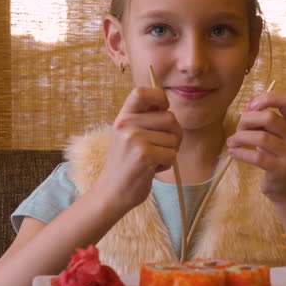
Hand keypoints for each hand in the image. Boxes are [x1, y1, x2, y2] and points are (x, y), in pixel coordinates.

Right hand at [91, 87, 181, 213]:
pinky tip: (151, 169)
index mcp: (123, 116)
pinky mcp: (144, 155)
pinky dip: (167, 165)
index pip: (142, 92)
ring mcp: (134, 138)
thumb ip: (145, 120)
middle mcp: (126, 124)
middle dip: (174, 135)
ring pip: (174, 138)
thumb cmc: (127, 165)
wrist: (111, 193)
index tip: (163, 109)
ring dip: (169, 152)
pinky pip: (172, 154)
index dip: (160, 97)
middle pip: (170, 118)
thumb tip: (169, 107)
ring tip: (152, 160)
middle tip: (160, 148)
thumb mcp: (129, 135)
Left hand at [226, 91, 285, 202]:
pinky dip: (241, 153)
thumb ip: (263, 123)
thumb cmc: (277, 158)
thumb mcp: (275, 137)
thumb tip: (247, 107)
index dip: (268, 98)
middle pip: (270, 118)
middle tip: (238, 129)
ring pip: (261, 138)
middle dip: (247, 120)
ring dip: (240, 137)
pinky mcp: (282, 170)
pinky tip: (233, 152)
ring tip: (231, 142)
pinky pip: (257, 157)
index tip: (250, 106)